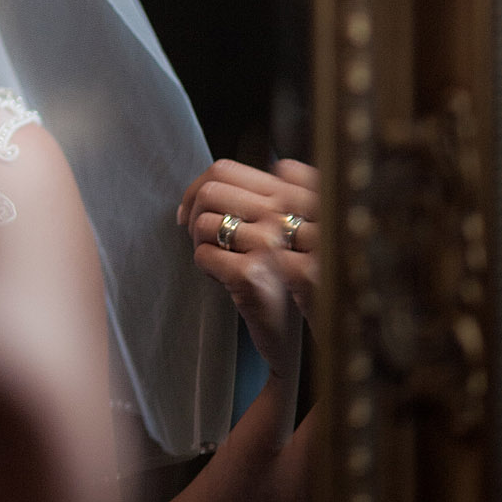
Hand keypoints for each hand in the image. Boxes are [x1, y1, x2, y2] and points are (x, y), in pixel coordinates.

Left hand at [178, 159, 320, 380]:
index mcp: (292, 195)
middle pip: (209, 192)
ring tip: (220, 259)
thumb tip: (209, 183)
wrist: (310, 332)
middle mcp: (286, 215)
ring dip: (200, 243)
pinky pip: (203, 255)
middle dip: (194, 214)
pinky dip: (205, 266)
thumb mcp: (290, 229)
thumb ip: (266, 197)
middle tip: (199, 237)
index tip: (191, 209)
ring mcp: (272, 246)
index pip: (224, 169)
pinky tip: (226, 279)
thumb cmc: (293, 277)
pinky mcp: (253, 276)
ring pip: (205, 224)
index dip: (196, 187)